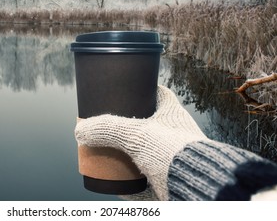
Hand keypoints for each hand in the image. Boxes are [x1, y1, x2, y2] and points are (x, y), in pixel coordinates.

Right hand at [75, 85, 207, 199]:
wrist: (196, 188)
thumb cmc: (173, 152)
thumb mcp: (136, 135)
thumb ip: (107, 129)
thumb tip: (80, 131)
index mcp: (172, 114)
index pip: (159, 94)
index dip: (144, 89)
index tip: (128, 88)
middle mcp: (174, 135)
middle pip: (148, 125)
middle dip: (128, 126)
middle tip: (107, 124)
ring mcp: (171, 158)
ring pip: (144, 153)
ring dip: (126, 154)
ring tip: (106, 152)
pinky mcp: (167, 180)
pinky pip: (144, 179)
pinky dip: (128, 180)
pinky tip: (114, 182)